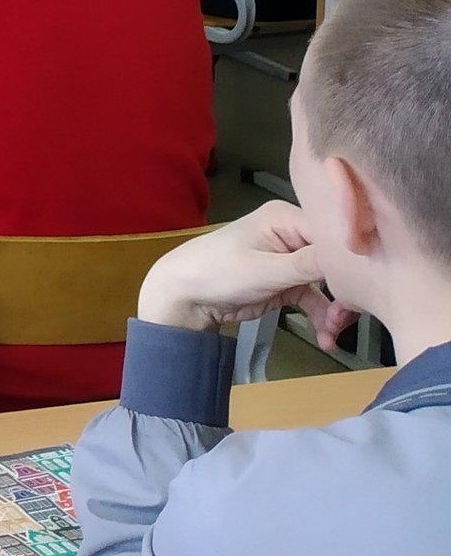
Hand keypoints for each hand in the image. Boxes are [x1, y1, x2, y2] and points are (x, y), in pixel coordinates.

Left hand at [135, 202, 352, 343]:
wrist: (184, 296)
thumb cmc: (218, 271)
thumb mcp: (265, 270)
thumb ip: (308, 264)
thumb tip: (350, 255)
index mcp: (285, 217)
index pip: (333, 231)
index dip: (353, 256)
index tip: (370, 283)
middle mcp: (292, 233)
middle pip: (335, 260)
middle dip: (346, 290)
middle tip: (349, 317)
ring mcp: (291, 258)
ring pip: (329, 283)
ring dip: (335, 310)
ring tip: (333, 332)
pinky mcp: (287, 282)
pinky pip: (314, 298)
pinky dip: (321, 317)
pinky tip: (324, 338)